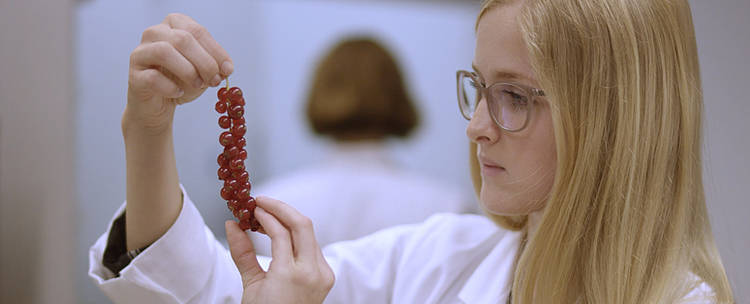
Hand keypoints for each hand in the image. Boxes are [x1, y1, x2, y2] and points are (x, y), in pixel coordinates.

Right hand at [124, 13, 232, 134]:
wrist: (159, 106)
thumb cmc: (180, 82)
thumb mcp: (203, 71)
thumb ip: (214, 65)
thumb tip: (225, 68)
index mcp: (174, 25)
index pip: (198, 31)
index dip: (216, 51)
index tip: (228, 69)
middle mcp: (155, 33)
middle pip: (183, 39)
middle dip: (205, 62)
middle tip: (214, 80)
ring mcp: (141, 53)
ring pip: (164, 52)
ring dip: (188, 71)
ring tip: (198, 85)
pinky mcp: (134, 75)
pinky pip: (152, 77)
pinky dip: (170, 87)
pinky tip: (178, 92)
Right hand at [225, 197, 334, 303]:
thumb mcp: (250, 285)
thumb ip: (242, 252)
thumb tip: (232, 224)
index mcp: (291, 275)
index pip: (281, 232)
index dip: (266, 215)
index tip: (252, 206)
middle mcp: (312, 272)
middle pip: (303, 225)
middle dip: (282, 208)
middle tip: (261, 201)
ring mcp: (323, 274)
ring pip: (310, 233)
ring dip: (289, 220)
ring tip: (268, 215)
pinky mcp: (327, 275)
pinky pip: (313, 246)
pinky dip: (297, 235)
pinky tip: (282, 231)